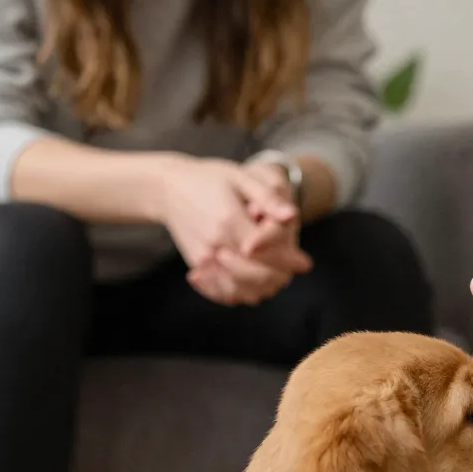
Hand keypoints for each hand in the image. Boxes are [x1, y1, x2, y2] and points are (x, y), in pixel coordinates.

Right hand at [168, 158, 311, 305]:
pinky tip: (250, 284)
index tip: (304, 263)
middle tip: (291, 270)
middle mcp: (215, 244)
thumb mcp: (240, 177)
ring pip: (240, 290)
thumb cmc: (209, 178)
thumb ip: (267, 197)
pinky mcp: (197, 265)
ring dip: (262, 287)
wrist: (168, 187)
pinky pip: (221, 292)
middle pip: (256, 276)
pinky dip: (239, 293)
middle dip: (279, 275)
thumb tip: (291, 216)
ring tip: (275, 277)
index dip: (289, 260)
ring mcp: (204, 258)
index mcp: (229, 221)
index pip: (268, 253)